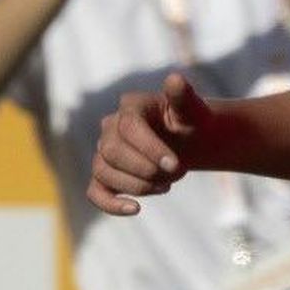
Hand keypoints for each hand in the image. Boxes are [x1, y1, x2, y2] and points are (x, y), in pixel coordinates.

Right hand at [87, 73, 211, 214]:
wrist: (190, 141)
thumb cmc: (192, 123)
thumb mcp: (194, 109)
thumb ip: (184, 96)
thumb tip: (175, 80)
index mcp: (131, 107)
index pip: (129, 128)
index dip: (151, 149)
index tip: (177, 166)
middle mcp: (111, 127)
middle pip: (112, 152)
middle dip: (146, 169)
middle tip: (178, 174)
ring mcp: (105, 151)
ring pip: (103, 171)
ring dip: (136, 185)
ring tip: (165, 186)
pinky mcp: (106, 174)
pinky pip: (95, 191)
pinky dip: (110, 204)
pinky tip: (135, 210)